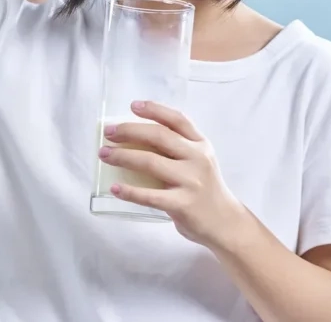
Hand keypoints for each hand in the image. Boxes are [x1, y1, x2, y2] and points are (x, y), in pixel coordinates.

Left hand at [99, 100, 245, 247]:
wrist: (225, 223)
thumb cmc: (205, 189)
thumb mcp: (199, 161)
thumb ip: (178, 149)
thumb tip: (135, 139)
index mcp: (200, 144)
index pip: (177, 119)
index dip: (154, 109)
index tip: (133, 106)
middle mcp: (197, 158)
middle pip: (159, 136)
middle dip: (129, 130)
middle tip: (109, 132)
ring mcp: (191, 181)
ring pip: (151, 162)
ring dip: (123, 156)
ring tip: (105, 154)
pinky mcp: (182, 204)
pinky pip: (150, 196)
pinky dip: (129, 191)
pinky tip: (115, 188)